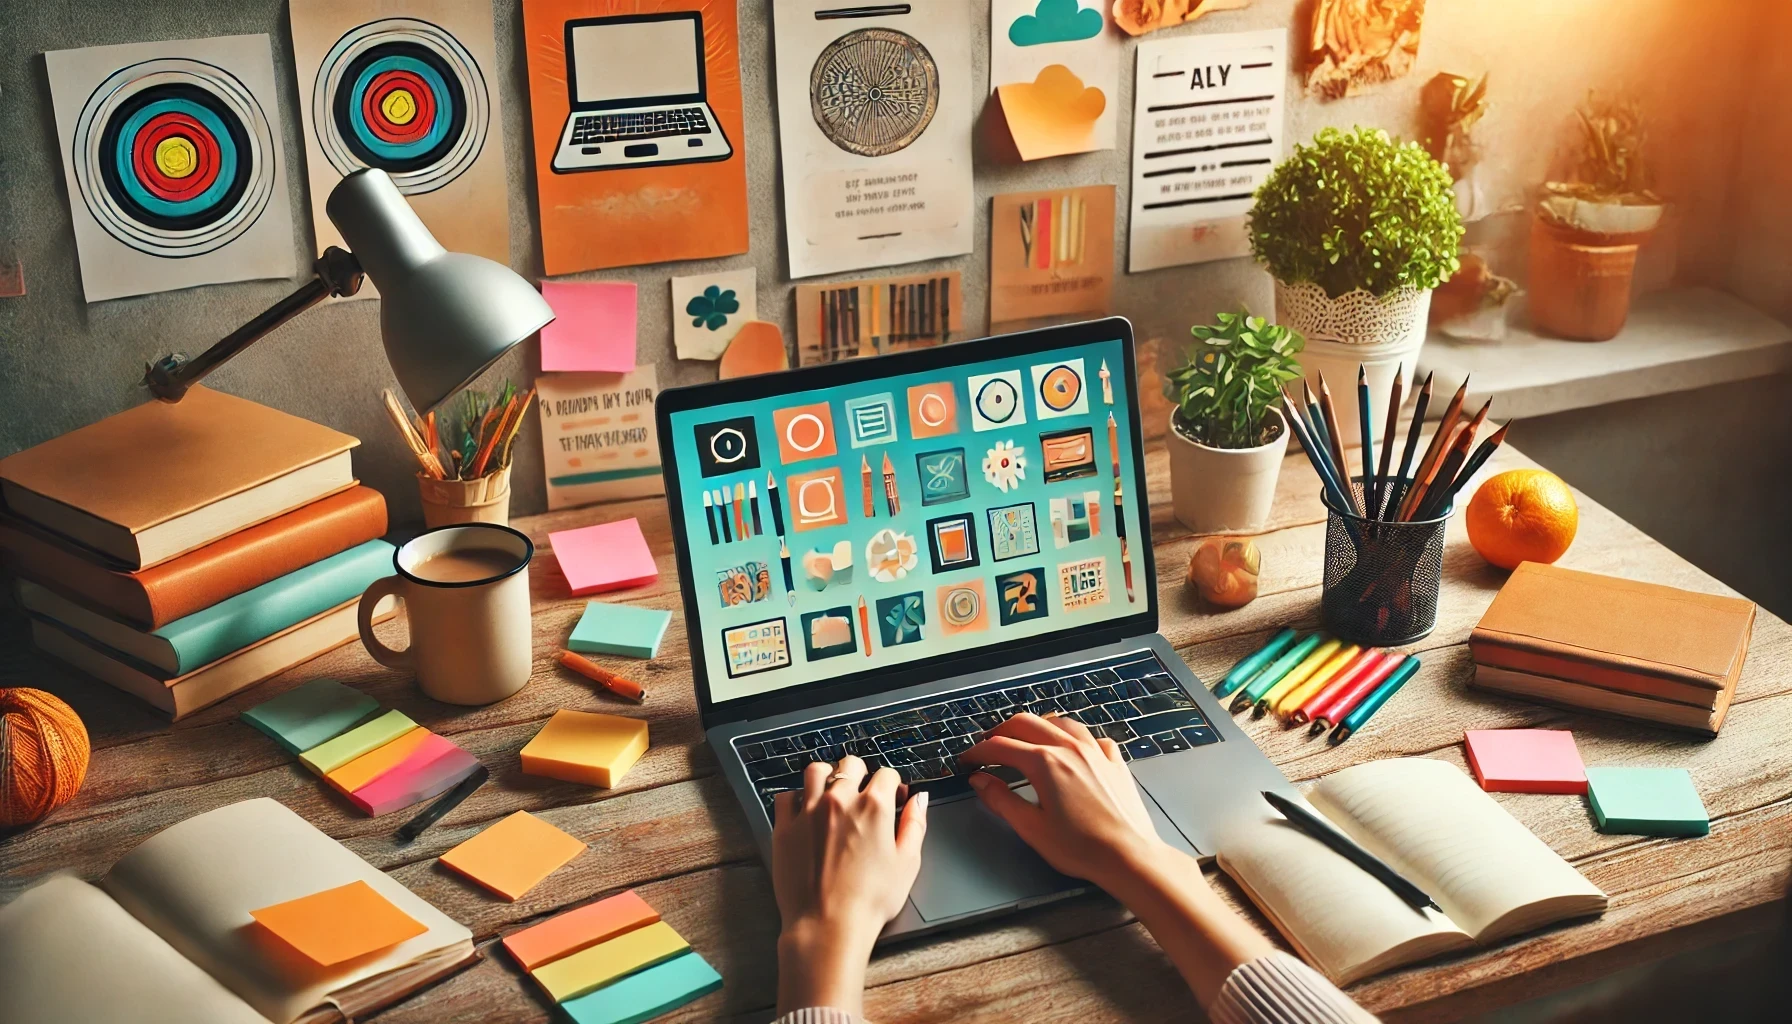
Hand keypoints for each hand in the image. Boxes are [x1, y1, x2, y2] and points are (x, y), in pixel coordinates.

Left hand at [771, 756, 927, 1016]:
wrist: (829, 924)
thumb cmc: (871, 900)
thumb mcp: (907, 863)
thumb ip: (915, 825)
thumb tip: (920, 800)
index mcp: (874, 806)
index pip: (886, 774)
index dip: (892, 784)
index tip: (891, 795)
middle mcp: (840, 800)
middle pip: (849, 765)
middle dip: (860, 772)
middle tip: (861, 790)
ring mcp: (809, 811)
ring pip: (815, 771)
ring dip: (826, 776)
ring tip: (831, 792)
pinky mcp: (785, 828)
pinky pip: (786, 797)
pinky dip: (795, 798)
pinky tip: (803, 810)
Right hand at [960, 713, 1275, 1004]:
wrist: (1129, 856)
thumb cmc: (1082, 848)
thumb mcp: (1031, 828)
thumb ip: (1001, 799)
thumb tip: (980, 780)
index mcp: (1045, 763)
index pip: (1000, 746)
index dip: (978, 751)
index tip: (968, 760)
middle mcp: (1070, 748)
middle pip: (1027, 723)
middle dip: (1003, 730)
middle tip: (989, 745)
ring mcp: (1095, 752)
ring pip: (1061, 722)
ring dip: (1038, 725)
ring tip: (1026, 738)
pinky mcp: (1114, 762)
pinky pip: (1092, 736)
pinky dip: (1075, 736)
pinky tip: (1073, 747)